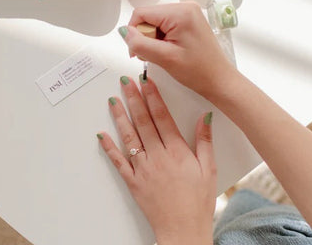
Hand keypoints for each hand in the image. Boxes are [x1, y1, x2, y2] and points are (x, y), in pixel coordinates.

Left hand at [97, 76, 215, 244]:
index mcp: (176, 151)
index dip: (153, 96)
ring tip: (113, 99)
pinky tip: (102, 134)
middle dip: (134, 99)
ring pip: (129, 136)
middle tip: (126, 82)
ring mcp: (143, 168)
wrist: (183, 231)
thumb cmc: (198, 201)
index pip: (162, 116)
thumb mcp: (209, 169)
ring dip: (120, 116)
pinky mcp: (133, 181)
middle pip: (143, 121)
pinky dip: (109, 147)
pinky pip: (119, 161)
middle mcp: (157, 156)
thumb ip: (205, 141)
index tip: (146, 81)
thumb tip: (204, 116)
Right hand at [119, 2, 235, 97]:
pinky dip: (161, 38)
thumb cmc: (198, 71)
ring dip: (153, 38)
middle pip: (148, 16)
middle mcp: (185, 7)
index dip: (134, 32)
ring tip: (163, 54)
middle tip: (154, 55)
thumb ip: (140, 43)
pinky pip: (165, 24)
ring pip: (155, 21)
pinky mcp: (188, 20)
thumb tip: (124, 32)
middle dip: (145, 36)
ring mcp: (188, 13)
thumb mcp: (164, 58)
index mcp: (180, 12)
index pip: (142, 13)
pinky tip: (168, 50)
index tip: (139, 51)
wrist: (219, 80)